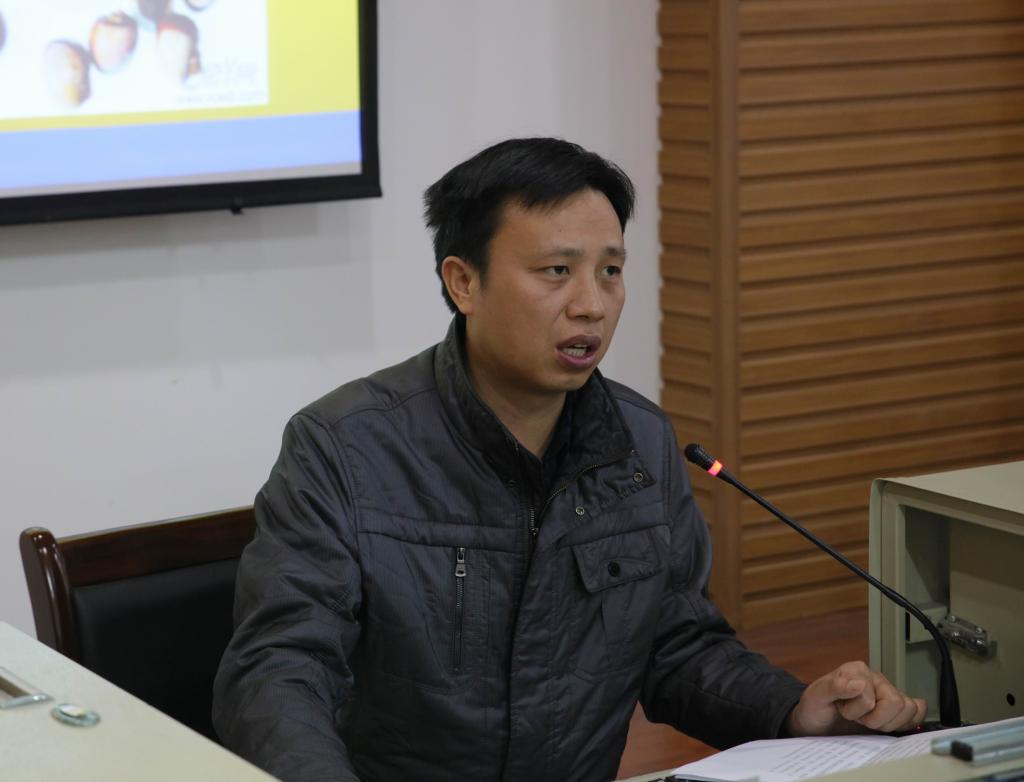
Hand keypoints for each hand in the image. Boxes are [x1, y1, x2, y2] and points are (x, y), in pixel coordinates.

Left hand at [786, 661, 926, 735]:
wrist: (816, 723)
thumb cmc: (815, 707)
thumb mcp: (816, 696)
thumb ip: (834, 687)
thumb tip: (859, 684)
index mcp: (857, 671)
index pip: (871, 698)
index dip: (856, 711)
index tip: (842, 711)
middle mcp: (876, 679)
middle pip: (897, 702)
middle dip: (875, 719)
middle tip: (858, 719)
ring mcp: (888, 693)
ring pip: (909, 709)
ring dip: (888, 723)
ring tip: (869, 721)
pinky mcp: (895, 709)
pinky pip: (917, 712)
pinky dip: (907, 723)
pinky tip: (888, 724)